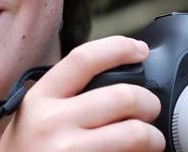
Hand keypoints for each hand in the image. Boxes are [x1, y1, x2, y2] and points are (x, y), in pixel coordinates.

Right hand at [0, 36, 165, 151]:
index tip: (139, 49)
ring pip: (135, 134)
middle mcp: (52, 124)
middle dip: (149, 102)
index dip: (119, 47)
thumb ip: (66, 95)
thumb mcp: (35, 115)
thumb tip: (118, 74)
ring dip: (153, 137)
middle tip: (150, 109)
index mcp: (41, 98)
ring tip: (151, 140)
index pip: (84, 58)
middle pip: (122, 96)